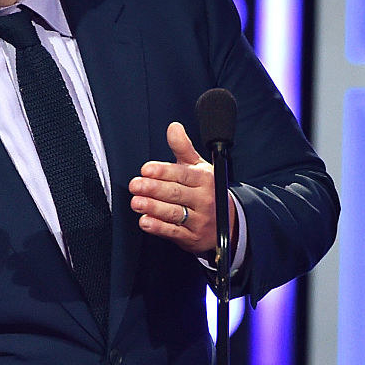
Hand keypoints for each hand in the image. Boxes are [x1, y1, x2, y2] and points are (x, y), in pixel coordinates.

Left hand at [128, 122, 236, 255]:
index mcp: (204, 179)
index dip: (163, 172)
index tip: (146, 169)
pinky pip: (174, 232)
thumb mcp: (199, 167)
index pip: (182, 174)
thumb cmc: (206, 190)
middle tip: (135, 185)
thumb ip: (183, 148)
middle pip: (176, 193)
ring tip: (136, 202)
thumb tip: (173, 127)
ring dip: (153, 207)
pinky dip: (158, 227)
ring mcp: (199, 219)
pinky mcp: (192, 237)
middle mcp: (204, 199)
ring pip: (174, 213)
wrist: (228, 223)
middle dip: (154, 189)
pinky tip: (145, 221)